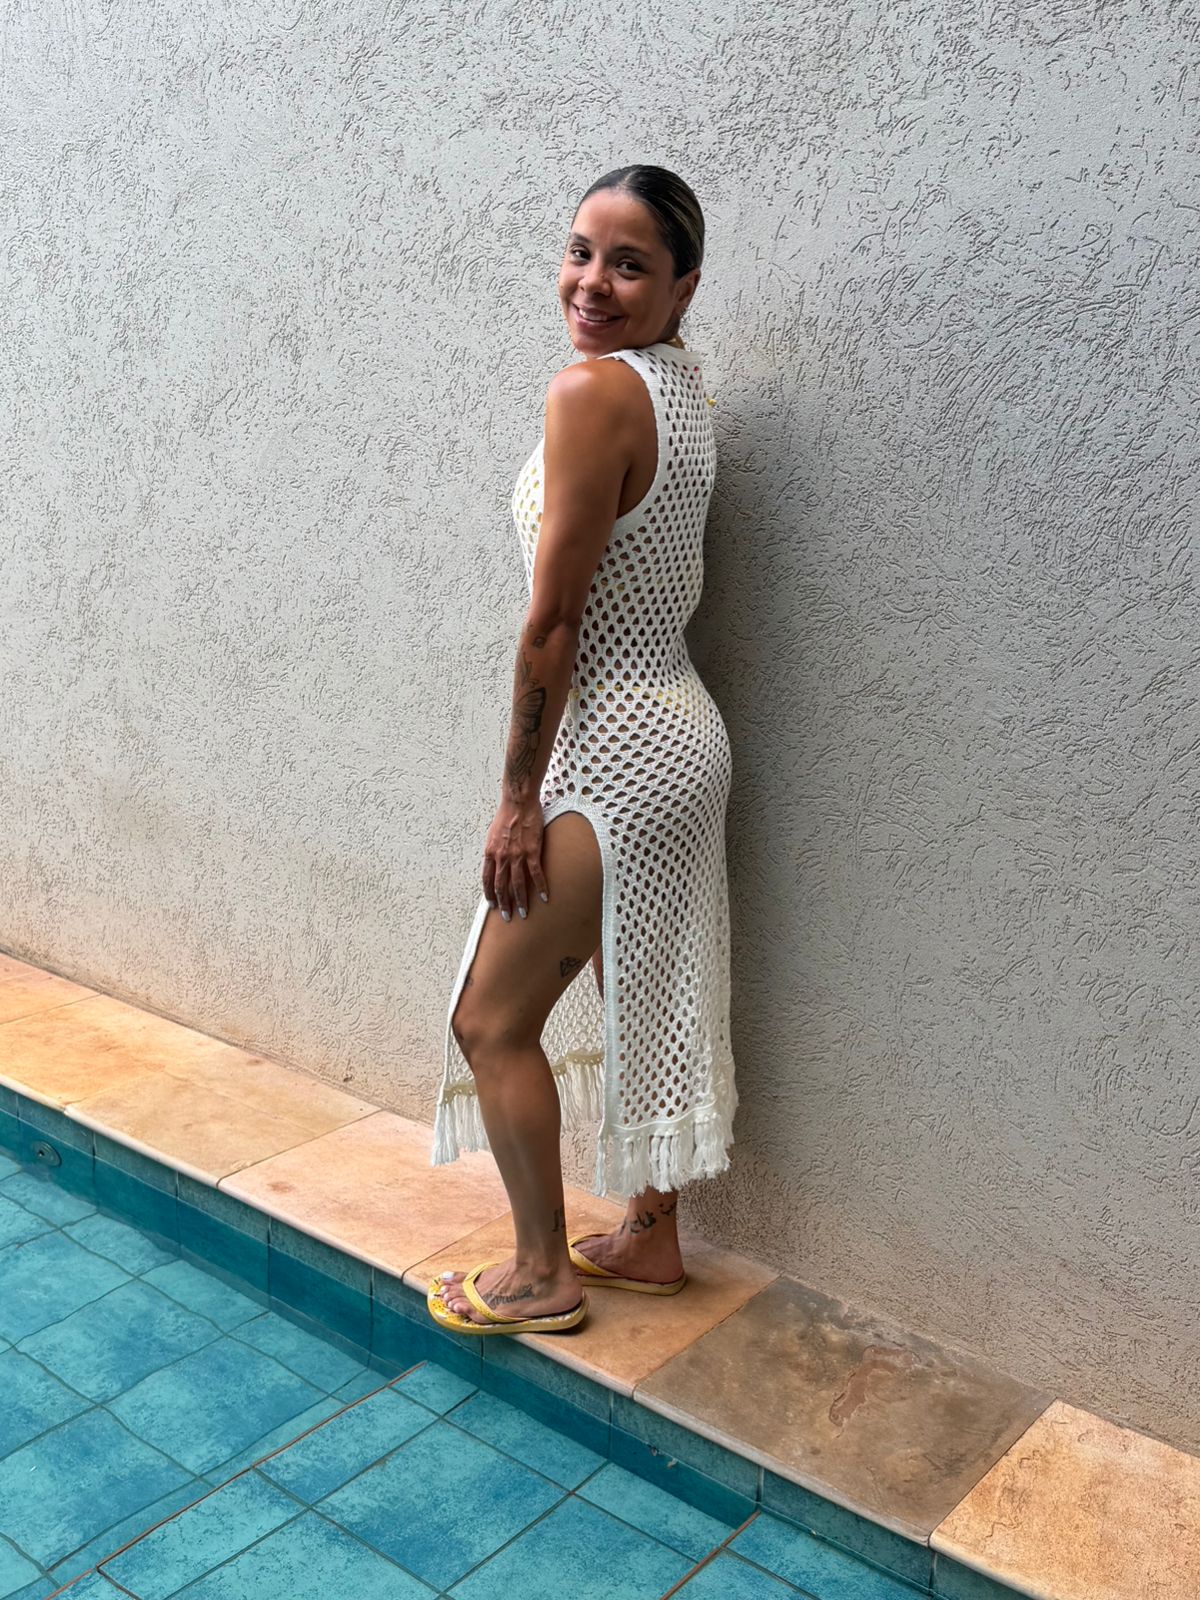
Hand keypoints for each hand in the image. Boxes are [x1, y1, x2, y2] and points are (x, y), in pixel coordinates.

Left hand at [483, 796, 549, 920]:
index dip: (490, 894)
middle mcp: (501, 856)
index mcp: (490, 852)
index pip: (487, 879)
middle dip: (504, 904)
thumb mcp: (492, 834)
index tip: (493, 906)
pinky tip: (544, 896)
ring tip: (523, 913)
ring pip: (518, 884)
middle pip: (501, 886)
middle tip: (508, 917)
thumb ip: (494, 849)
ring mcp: (517, 855)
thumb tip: (494, 860)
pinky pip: (536, 873)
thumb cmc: (506, 815)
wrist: (518, 802)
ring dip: (520, 901)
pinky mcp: (532, 851)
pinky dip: (541, 887)